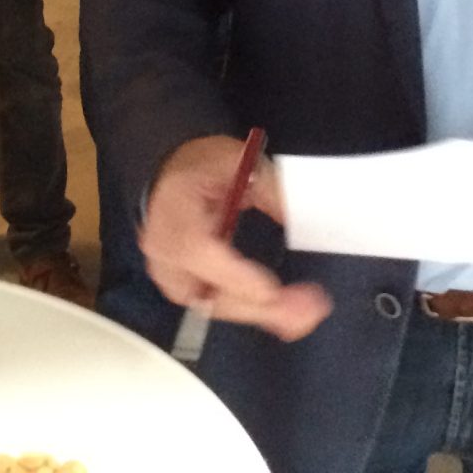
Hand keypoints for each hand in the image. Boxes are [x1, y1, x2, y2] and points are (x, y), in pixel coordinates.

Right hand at [141, 136, 331, 340]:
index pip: (196, 251)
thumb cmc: (201, 164)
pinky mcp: (182, 284)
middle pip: (207, 291)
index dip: (233, 275)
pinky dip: (250, 309)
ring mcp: (170, 272)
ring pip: (214, 305)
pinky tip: (284, 313)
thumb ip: (267, 187)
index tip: (270, 292)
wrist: (170, 174)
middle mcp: (165, 250)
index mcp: (173, 212)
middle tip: (308, 309)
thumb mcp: (237, 160)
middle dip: (259, 306)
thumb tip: (299, 216)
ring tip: (306, 312)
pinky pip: (216, 303)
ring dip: (260, 313)